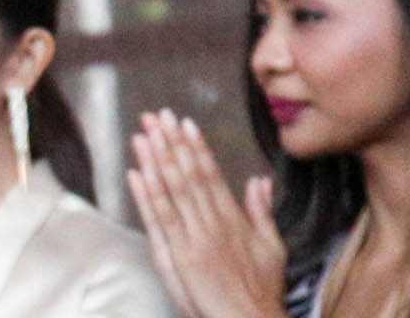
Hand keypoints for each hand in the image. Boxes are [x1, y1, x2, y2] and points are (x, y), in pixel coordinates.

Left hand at [125, 111, 286, 317]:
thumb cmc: (261, 293)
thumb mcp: (272, 249)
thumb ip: (262, 212)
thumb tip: (261, 180)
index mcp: (234, 219)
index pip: (211, 175)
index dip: (196, 147)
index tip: (184, 123)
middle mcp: (214, 223)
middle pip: (190, 175)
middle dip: (172, 144)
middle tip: (157, 115)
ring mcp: (197, 238)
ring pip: (174, 190)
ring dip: (157, 160)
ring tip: (144, 133)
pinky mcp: (182, 255)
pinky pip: (162, 219)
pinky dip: (148, 194)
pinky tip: (137, 172)